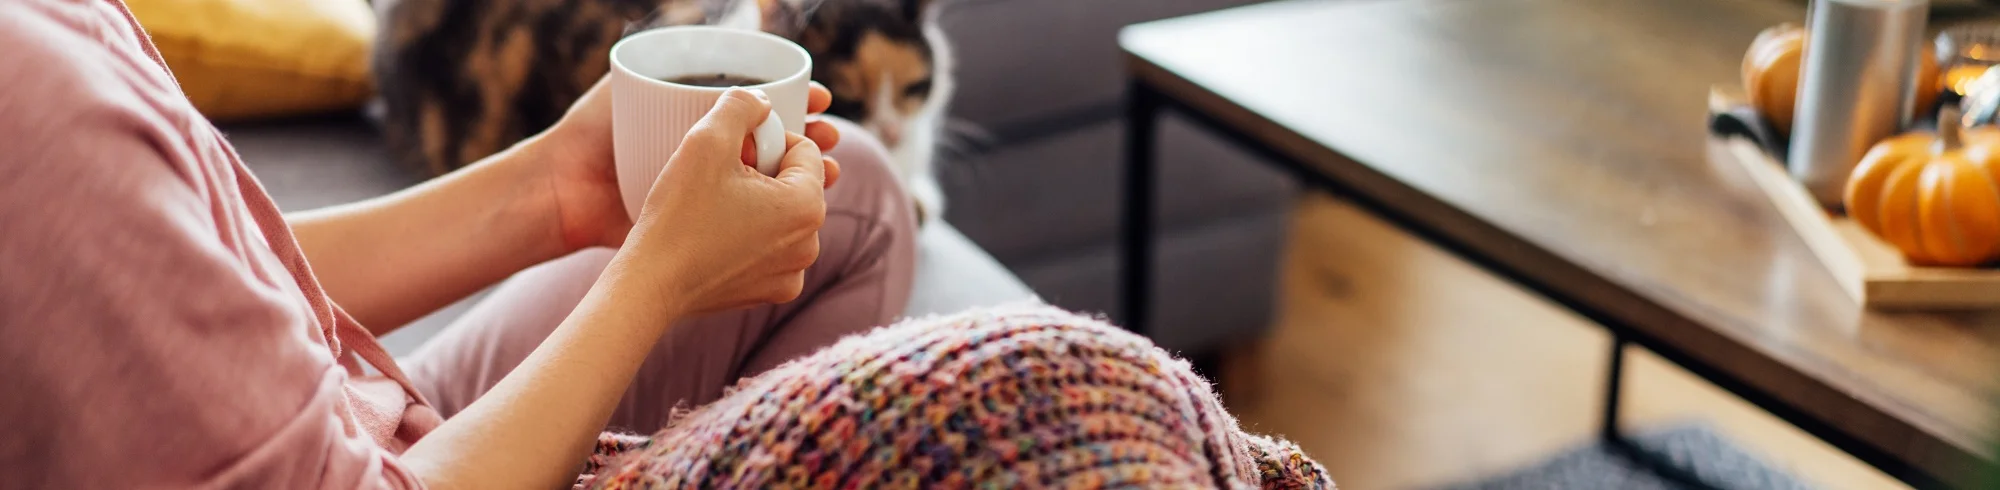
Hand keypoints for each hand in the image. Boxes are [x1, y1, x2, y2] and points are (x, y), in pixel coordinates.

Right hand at [614, 88, 831, 313]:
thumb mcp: (705, 140)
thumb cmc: (677, 214)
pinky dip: (751, 236)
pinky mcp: (772, 292)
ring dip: (757, 203)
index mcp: (808, 205)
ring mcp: (793, 273)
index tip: (730, 155)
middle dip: (764, 173)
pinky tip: (715, 235)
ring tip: (714, 207)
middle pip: (796, 183)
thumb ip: (740, 104)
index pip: (804, 148)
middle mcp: (811, 243)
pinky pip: (771, 248)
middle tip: (719, 180)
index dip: (765, 142)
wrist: (649, 283)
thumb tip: (762, 100)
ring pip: (783, 215)